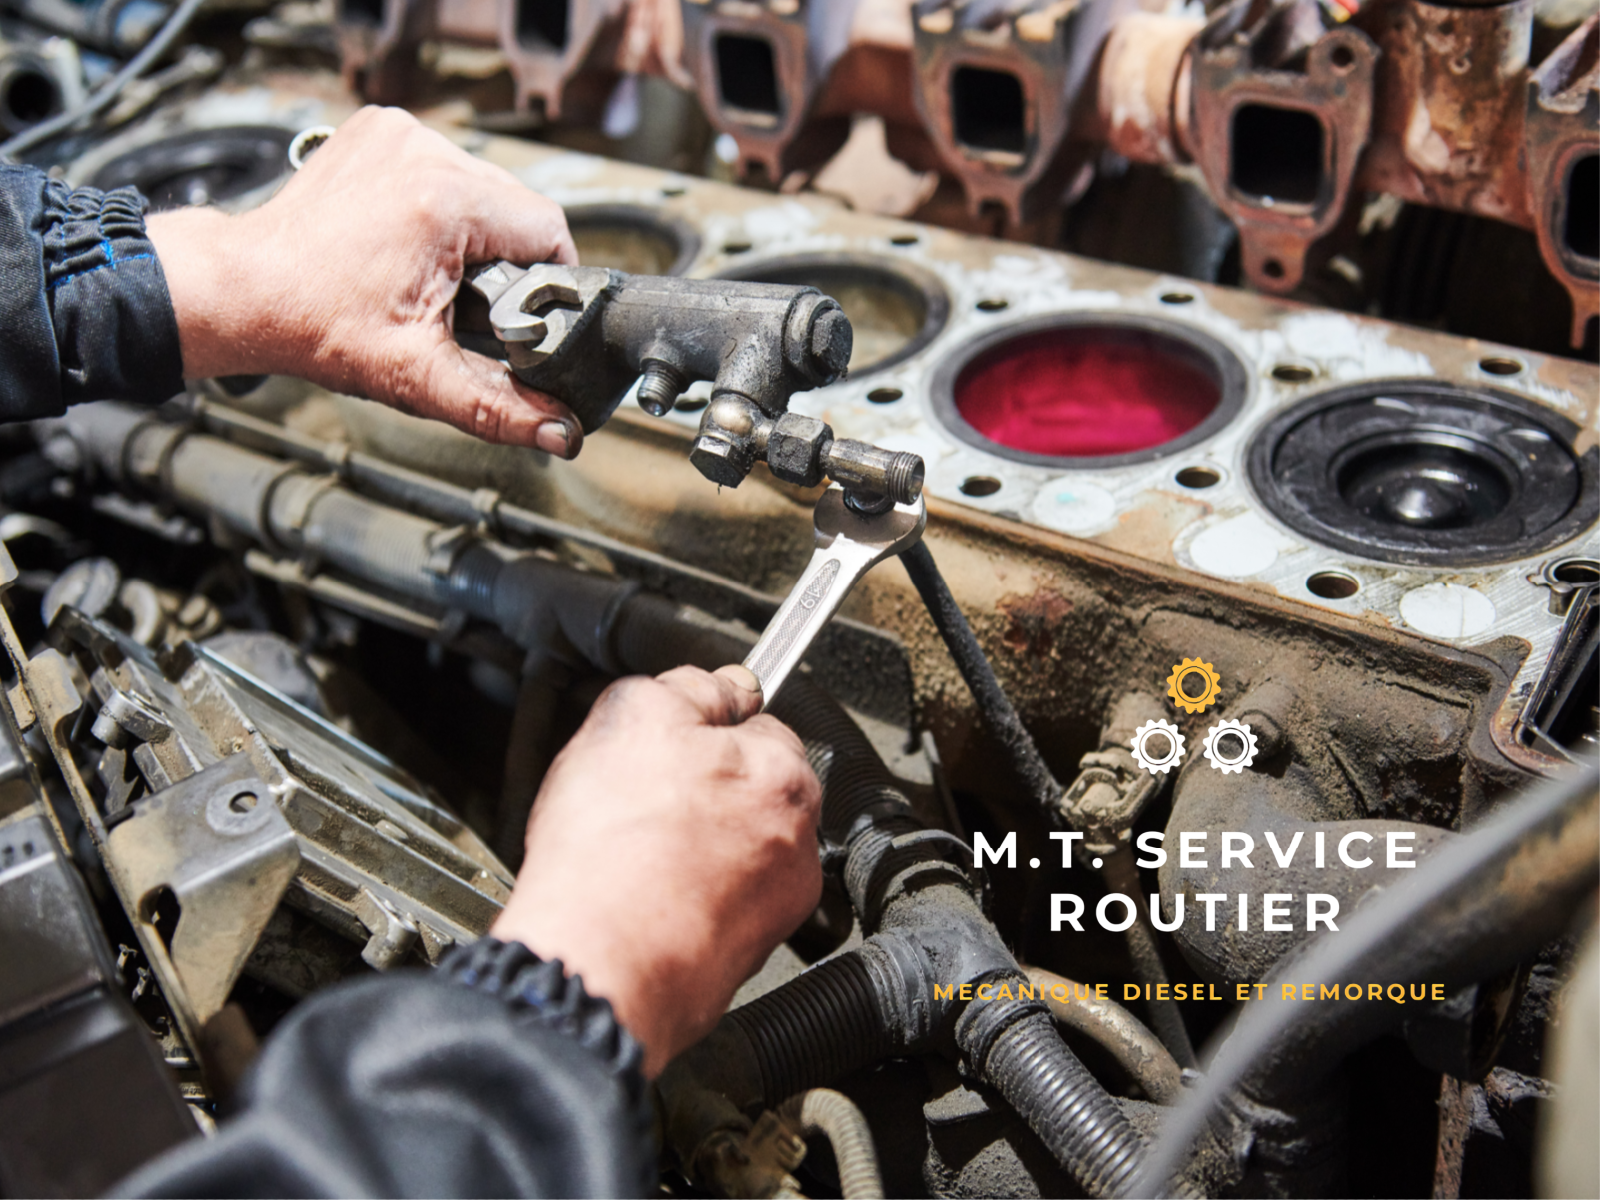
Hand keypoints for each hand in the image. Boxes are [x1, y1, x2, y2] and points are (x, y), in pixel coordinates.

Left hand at [146, 106, 581, 456]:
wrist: (244, 291)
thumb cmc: (313, 325)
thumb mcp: (417, 375)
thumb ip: (499, 406)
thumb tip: (561, 432)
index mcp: (444, 202)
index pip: (548, 229)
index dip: (544, 280)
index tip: (514, 311)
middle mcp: (424, 153)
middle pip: (517, 206)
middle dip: (506, 258)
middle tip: (463, 300)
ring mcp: (398, 133)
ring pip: (484, 184)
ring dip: (475, 229)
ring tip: (433, 271)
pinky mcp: (380, 130)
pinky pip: (444, 165)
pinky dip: (440, 201)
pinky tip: (410, 237)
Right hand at [491, 665, 822, 1075]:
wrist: (598, 965)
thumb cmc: (611, 852)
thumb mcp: (633, 716)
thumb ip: (687, 686)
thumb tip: (719, 684)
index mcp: (781, 771)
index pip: (758, 724)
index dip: (704, 730)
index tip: (676, 746)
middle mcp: (798, 837)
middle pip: (752, 789)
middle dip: (707, 789)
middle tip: (643, 802)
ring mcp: (779, 901)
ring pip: (739, 849)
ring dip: (702, 846)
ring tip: (638, 856)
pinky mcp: (752, 952)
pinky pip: (725, 904)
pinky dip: (697, 898)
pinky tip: (650, 899)